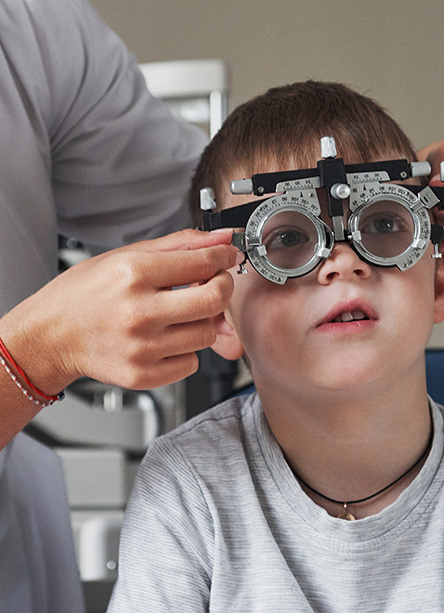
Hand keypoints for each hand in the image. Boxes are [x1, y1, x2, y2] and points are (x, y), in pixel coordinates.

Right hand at [2, 229, 238, 393]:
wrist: (49, 337)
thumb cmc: (85, 294)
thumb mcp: (126, 256)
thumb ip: (181, 244)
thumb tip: (223, 238)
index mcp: (133, 274)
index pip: (203, 263)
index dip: (223, 258)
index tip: (226, 257)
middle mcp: (138, 312)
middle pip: (214, 300)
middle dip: (222, 288)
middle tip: (212, 284)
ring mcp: (141, 347)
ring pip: (207, 334)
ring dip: (202, 322)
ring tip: (178, 315)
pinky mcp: (142, 375)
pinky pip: (191, 363)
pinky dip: (185, 351)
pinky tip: (164, 339)